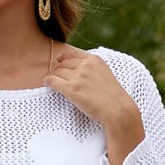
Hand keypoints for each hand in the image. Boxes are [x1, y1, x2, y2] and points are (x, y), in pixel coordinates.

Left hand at [42, 47, 143, 164]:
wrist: (117, 110)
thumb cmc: (113, 97)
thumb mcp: (105, 74)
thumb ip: (93, 69)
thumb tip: (78, 70)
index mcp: (94, 60)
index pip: (73, 54)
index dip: (64, 58)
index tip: (59, 62)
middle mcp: (85, 65)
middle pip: (63, 63)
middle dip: (57, 69)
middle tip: (55, 76)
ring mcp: (78, 76)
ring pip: (56, 71)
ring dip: (53, 76)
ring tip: (51, 82)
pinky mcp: (71, 88)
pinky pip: (52, 80)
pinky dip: (47, 81)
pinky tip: (47, 84)